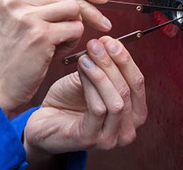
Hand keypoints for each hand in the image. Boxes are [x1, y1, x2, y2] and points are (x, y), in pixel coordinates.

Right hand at [0, 0, 111, 113]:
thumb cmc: (4, 57)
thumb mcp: (11, 18)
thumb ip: (37, 2)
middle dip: (91, 8)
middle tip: (104, 22)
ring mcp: (27, 15)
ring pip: (74, 10)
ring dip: (75, 27)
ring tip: (61, 42)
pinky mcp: (40, 35)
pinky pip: (75, 29)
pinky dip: (72, 41)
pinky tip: (57, 52)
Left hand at [23, 36, 146, 163]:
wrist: (44, 119)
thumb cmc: (68, 100)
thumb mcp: (91, 77)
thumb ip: (104, 65)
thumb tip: (109, 42)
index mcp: (133, 113)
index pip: (138, 82)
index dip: (125, 59)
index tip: (110, 41)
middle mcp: (127, 129)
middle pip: (128, 90)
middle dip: (112, 63)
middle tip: (96, 44)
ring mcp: (110, 138)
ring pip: (116, 101)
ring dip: (101, 74)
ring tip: (86, 56)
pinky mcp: (90, 140)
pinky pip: (98, 110)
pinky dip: (91, 85)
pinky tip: (82, 69)